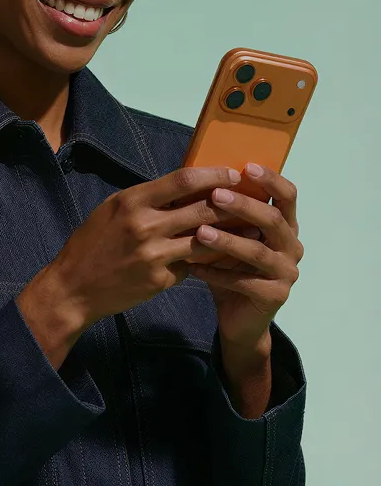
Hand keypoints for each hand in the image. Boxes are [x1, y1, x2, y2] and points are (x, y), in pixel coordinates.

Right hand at [43, 165, 245, 329]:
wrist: (74, 288)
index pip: (183, 180)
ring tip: (252, 228)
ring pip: (206, 240)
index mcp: (132, 201)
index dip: (214, 174)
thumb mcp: (112, 209)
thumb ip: (146, 198)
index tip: (233, 173)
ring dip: (231, 234)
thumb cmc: (92, 243)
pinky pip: (193, 264)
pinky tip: (226, 256)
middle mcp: (145, 226)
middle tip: (252, 200)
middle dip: (231, 204)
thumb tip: (184, 186)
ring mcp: (155, 255)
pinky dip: (208, 258)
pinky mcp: (161, 280)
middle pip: (202, 209)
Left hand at [186, 163, 303, 351]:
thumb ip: (224, 212)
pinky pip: (244, 281)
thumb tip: (194, 177)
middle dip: (245, 205)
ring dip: (228, 240)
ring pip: (257, 251)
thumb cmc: (231, 267)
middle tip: (216, 195)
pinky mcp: (275, 296)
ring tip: (200, 232)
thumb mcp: (229, 235)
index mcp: (286, 226)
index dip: (271, 180)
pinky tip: (194, 267)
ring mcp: (287, 273)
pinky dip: (217, 273)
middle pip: (274, 219)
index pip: (288, 195)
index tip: (247, 167)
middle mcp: (292, 246)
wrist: (238, 318)